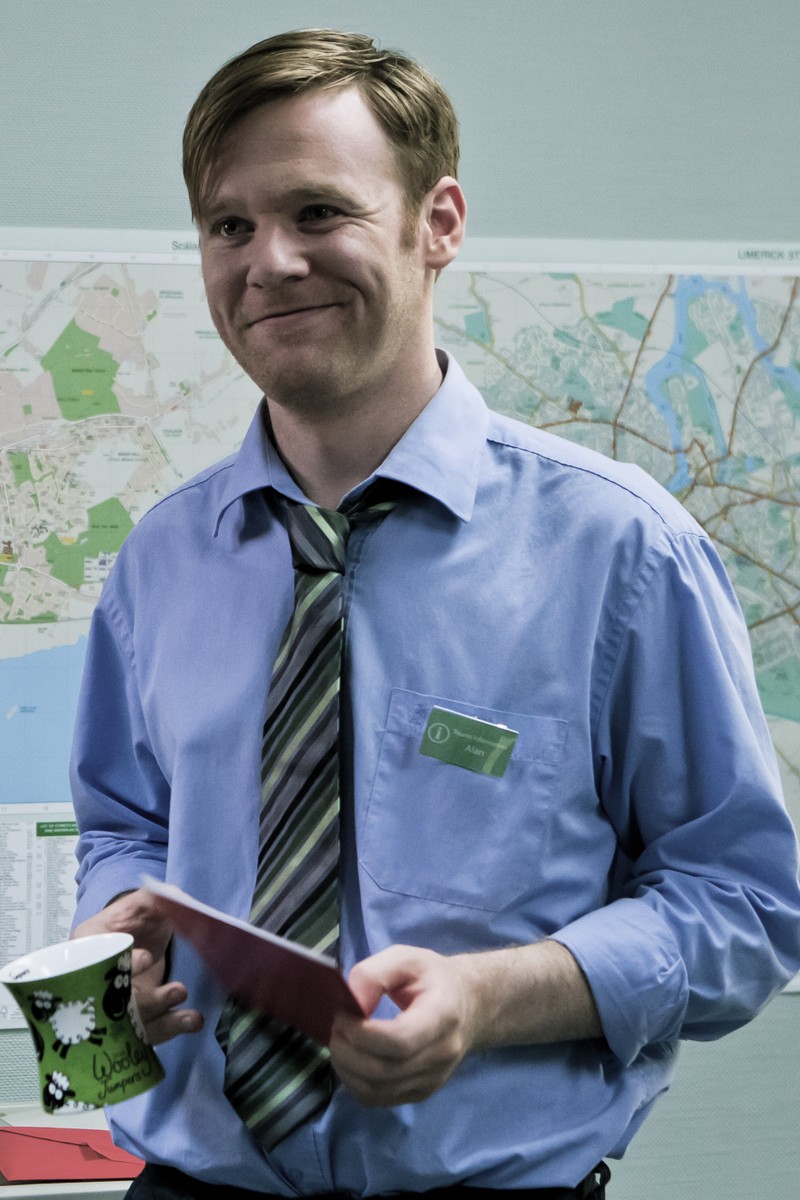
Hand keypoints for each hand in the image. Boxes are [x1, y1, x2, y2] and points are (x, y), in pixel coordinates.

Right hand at [72, 889, 202, 1044]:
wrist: (141, 931)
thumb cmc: (135, 915)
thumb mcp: (141, 901)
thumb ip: (152, 898)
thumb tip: (170, 896)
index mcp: (87, 946)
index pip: (96, 961)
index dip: (120, 964)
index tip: (146, 959)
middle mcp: (93, 980)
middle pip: (112, 1003)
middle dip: (146, 1001)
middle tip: (177, 991)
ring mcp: (113, 1002)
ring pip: (130, 1024)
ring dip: (162, 1022)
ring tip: (191, 1016)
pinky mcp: (133, 1015)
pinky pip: (147, 1030)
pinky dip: (170, 1028)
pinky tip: (192, 1021)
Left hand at [329, 945, 478, 1106]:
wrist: (470, 1005)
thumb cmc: (434, 978)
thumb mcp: (407, 958)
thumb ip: (375, 973)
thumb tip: (351, 1002)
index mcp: (442, 1016)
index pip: (400, 1041)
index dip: (362, 1033)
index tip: (342, 1014)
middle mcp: (441, 1055)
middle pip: (383, 1071)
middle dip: (347, 1051)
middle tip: (335, 1027)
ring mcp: (432, 1079)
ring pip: (376, 1091)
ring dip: (346, 1069)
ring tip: (340, 1042)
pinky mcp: (421, 1093)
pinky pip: (378, 1098)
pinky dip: (354, 1083)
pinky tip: (350, 1060)